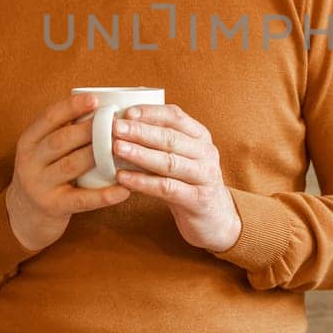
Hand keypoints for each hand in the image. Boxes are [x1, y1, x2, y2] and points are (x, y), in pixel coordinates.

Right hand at [4, 93, 130, 250]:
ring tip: (122, 148)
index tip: (95, 99)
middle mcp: (29, 161)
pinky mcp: (53, 207)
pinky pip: (81, 200)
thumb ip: (64, 132)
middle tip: (115, 122)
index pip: (49, 118)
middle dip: (89, 130)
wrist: (24, 214)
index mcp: (28, 141)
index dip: (71, 106)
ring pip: (71, 166)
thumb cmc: (45, 173)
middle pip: (60, 140)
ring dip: (98, 155)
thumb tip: (102, 106)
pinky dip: (104, 195)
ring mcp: (39, 185)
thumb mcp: (43, 150)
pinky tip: (124, 190)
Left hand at [111, 103, 242, 252]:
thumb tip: (122, 125)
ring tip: (117, 148)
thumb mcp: (182, 157)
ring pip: (169, 162)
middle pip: (171, 138)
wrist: (216, 219)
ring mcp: (204, 176)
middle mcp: (206, 153)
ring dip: (140, 154)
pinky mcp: (198, 199)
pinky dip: (143, 182)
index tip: (127, 112)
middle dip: (141, 131)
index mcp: (201, 137)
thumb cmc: (189, 183)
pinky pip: (167, 188)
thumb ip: (161, 142)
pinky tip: (123, 178)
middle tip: (116, 127)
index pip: (176, 117)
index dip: (151, 113)